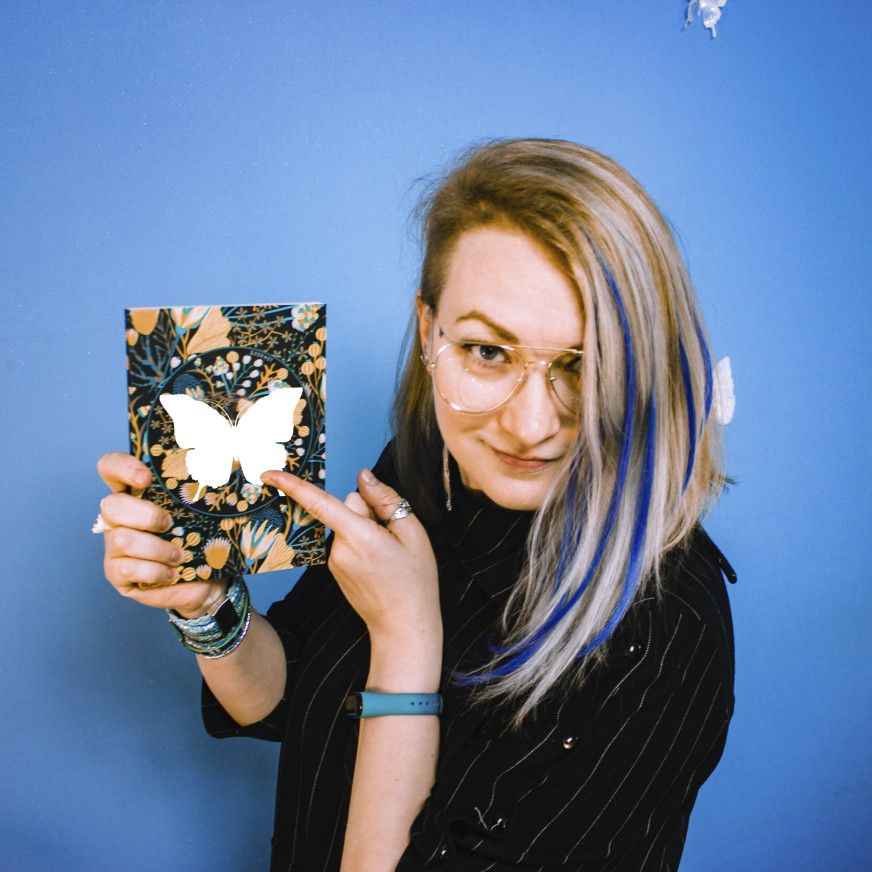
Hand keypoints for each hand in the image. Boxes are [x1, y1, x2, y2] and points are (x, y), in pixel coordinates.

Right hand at [95, 451, 227, 617]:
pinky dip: (155, 571)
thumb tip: (227, 463)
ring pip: (121, 539)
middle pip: (110, 505)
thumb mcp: (208, 510)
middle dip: (146, 516)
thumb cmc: (204, 538)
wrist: (207, 580)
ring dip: (158, 549)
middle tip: (170, 524)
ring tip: (179, 556)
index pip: (112, 467)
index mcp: (136, 493)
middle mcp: (119, 517)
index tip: (147, 478)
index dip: (122, 468)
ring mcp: (114, 546)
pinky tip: (171, 573)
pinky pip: (127, 569)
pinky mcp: (116, 573)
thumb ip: (206, 486)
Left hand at [260, 467, 440, 642]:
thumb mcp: (413, 533)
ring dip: (364, 529)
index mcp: (358, 536)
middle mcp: (338, 548)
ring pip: (346, 526)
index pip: (319, 503)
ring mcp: (334, 561)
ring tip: (388, 554)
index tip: (269, 474)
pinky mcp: (335, 569)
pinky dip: (360, 544)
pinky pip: (346, 542)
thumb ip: (385, 500)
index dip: (291, 486)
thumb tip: (363, 477)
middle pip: (345, 508)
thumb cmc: (414, 581)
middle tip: (392, 535)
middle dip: (366, 511)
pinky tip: (378, 562)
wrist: (404, 625)